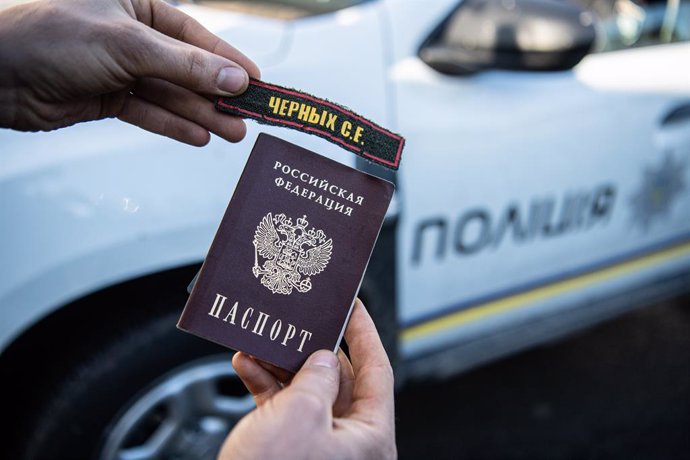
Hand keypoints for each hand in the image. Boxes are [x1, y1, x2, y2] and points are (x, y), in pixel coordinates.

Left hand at [0, 0, 259, 144]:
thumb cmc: (54, 38)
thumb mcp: (128, 46)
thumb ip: (185, 65)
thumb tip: (235, 77)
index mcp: (136, 5)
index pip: (194, 35)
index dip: (227, 59)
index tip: (258, 81)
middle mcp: (131, 36)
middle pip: (186, 69)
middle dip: (217, 94)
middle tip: (249, 116)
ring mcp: (120, 69)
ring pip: (171, 95)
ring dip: (201, 115)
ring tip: (233, 133)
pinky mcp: (107, 98)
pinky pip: (149, 112)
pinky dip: (172, 125)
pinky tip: (199, 137)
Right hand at [220, 299, 396, 459]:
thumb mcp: (301, 415)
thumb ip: (318, 378)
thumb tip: (327, 359)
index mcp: (369, 437)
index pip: (377, 371)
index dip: (365, 333)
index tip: (354, 306)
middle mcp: (348, 442)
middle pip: (339, 378)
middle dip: (314, 346)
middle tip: (301, 319)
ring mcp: (318, 447)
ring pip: (307, 391)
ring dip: (282, 364)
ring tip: (264, 341)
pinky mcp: (290, 451)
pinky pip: (283, 409)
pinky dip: (266, 386)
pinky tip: (248, 366)